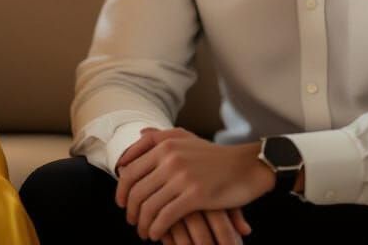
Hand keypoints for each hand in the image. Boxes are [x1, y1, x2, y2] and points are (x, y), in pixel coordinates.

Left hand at [116, 128, 272, 240]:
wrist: (246, 166)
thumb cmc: (215, 155)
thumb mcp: (187, 138)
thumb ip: (161, 135)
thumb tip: (140, 132)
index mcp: (165, 144)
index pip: (130, 169)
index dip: (121, 190)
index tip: (121, 203)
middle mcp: (170, 157)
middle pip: (135, 189)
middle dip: (130, 210)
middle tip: (132, 221)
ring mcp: (182, 176)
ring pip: (148, 205)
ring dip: (142, 223)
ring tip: (144, 231)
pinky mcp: (194, 195)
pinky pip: (164, 216)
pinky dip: (156, 229)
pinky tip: (156, 235)